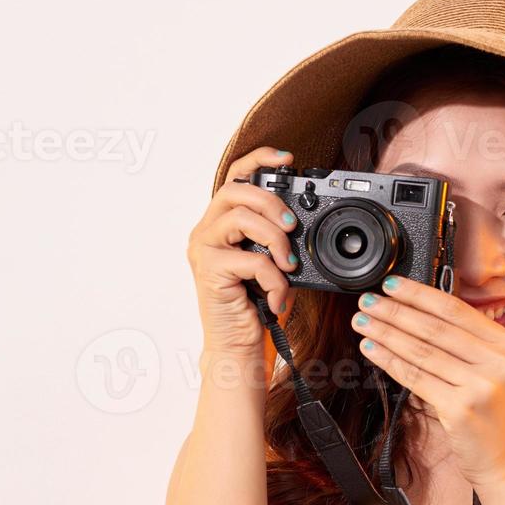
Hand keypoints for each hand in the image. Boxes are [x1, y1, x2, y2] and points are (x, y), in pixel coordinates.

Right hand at [187, 145, 301, 358]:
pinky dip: (274, 279)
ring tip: (288, 264)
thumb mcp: (271, 263)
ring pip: (240, 218)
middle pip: (235, 190)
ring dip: (274, 239)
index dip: (258, 159)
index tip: (288, 158)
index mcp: (222, 223)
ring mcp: (204, 249)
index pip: (235, 177)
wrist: (237, 346)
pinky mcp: (209, 271)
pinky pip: (250, 260)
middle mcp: (207, 231)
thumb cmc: (254, 305)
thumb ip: (277, 238)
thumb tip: (300, 221)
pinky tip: (278, 296)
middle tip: (292, 226)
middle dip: (271, 202)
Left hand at [351, 276, 504, 492]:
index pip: (455, 310)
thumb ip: (468, 346)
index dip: (420, 294)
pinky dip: (390, 361)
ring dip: (386, 332)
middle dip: (396, 311)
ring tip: (363, 322)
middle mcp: (497, 360)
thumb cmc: (495, 420)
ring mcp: (480, 384)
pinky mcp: (461, 408)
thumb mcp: (494, 374)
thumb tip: (419, 315)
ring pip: (422, 350)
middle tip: (367, 300)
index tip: (392, 285)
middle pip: (435, 327)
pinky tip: (372, 350)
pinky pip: (416, 378)